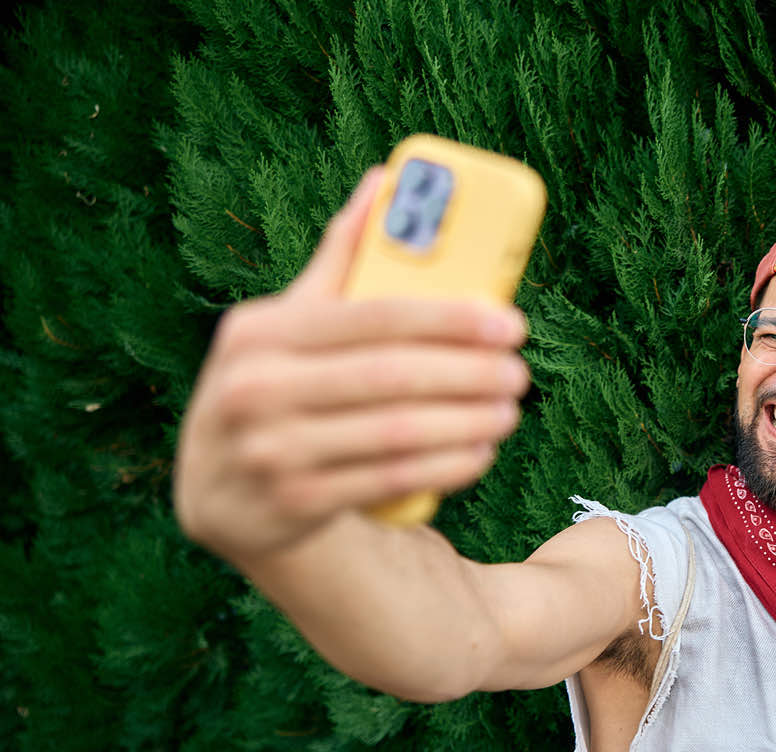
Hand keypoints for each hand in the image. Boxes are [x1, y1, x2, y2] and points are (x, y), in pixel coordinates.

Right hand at [174, 168, 529, 560]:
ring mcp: (271, 451)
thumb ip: (336, 264)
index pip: (374, 315)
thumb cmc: (270, 389)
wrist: (217, 495)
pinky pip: (389, 480)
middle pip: (391, 376)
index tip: (509, 323)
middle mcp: (255, 389)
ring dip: (468, 423)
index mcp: (260, 331)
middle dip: (470, 374)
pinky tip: (480, 452)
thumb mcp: (283, 327)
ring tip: (509, 411)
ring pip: (396, 433)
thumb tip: (384, 183)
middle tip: (518, 371)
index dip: (450, 318)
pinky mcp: (293, 504)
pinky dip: (445, 466)